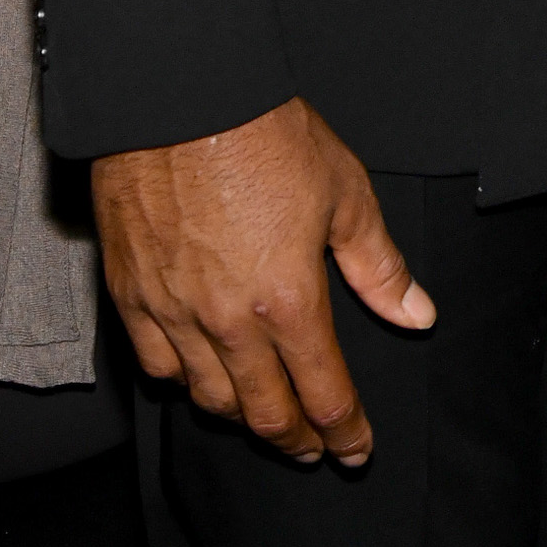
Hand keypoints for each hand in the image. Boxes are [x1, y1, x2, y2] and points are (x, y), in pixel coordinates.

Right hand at [93, 96, 434, 465]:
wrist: (178, 97)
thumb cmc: (265, 136)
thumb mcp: (346, 194)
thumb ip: (379, 267)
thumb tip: (416, 315)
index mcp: (289, 301)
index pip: (323, 394)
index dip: (346, 433)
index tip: (356, 449)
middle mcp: (228, 322)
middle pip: (263, 414)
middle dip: (295, 440)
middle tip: (314, 448)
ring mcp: (173, 313)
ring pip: (207, 399)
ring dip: (241, 417)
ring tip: (263, 416)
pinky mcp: (130, 296)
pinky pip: (154, 366)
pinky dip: (181, 383)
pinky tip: (199, 378)